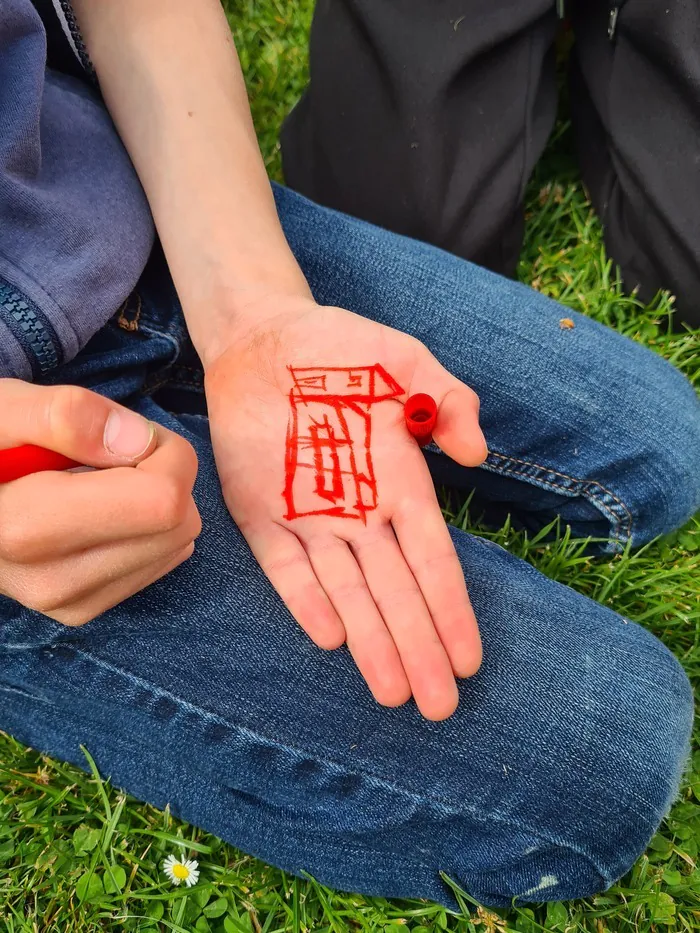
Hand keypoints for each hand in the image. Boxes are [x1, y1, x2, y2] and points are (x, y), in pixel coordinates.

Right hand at [0, 380, 200, 624]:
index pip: (162, 500)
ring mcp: (67, 600)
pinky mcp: (80, 608)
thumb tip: (137, 440)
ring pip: (176, 544)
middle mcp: (50, 578)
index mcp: (27, 526)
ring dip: (156, 500)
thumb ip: (64, 416)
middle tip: (111, 450)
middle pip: (179, 524)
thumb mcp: (1, 409)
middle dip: (164, 472)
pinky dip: (144, 527)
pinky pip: (158, 563)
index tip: (128, 432)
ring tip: (98, 479)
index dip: (164, 452)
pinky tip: (98, 508)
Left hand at [204, 296, 486, 720]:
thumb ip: (449, 399)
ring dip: (369, 642)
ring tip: (392, 694)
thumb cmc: (343, 349)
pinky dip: (306, 599)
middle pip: (394, 591)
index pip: (432, 559)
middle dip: (417, 647)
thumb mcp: (406, 361)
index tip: (469, 659)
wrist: (265, 337)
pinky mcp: (259, 513)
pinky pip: (284, 566)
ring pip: (345, 591)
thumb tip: (476, 453)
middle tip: (440, 707)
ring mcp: (307, 516)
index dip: (450, 609)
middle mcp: (357, 511)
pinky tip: (331, 639)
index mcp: (398, 480)